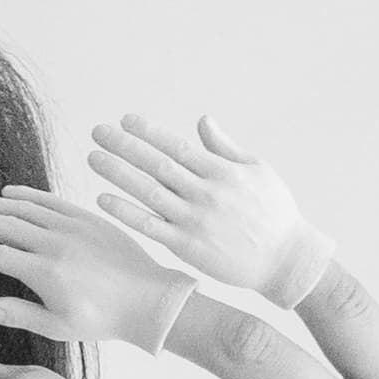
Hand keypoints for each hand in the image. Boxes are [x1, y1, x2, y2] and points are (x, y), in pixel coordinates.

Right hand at [0, 189, 195, 349]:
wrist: (149, 300)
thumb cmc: (104, 320)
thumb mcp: (59, 327)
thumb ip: (21, 315)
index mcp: (46, 274)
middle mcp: (55, 245)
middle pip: (4, 226)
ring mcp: (72, 228)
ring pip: (24, 209)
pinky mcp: (88, 219)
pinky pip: (51, 201)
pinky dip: (26, 195)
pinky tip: (8, 193)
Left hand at [85, 113, 336, 305]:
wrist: (285, 259)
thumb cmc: (273, 211)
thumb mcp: (257, 171)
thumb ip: (225, 147)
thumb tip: (202, 119)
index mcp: (223, 172)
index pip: (177, 147)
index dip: (149, 132)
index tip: (125, 120)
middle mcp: (206, 193)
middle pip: (157, 165)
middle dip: (125, 146)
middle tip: (97, 131)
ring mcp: (195, 220)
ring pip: (149, 192)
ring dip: (118, 174)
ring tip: (93, 158)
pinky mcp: (186, 246)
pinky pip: (149, 226)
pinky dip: (125, 212)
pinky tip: (102, 199)